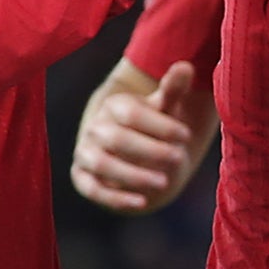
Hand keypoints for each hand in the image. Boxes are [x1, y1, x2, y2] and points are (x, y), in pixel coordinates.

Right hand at [71, 59, 215, 213]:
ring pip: (103, 164)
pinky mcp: (82, 177)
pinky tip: (141, 202)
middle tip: (179, 159)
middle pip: (117, 139)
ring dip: (134, 175)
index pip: (131, 114)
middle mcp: (95, 127)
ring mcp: (85, 153)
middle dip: (151, 151)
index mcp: (113, 106)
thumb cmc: (154, 127)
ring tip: (164, 183)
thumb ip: (173, 89)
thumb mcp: (164, 108)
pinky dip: (116, 198)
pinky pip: (93, 189)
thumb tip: (185, 66)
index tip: (186, 136)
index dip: (160, 125)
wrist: (133, 152)